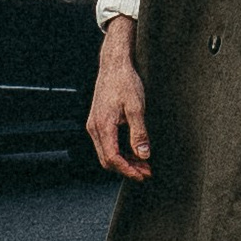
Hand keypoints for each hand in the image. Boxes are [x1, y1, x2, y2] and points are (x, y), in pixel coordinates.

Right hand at [87, 18, 151, 179]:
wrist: (114, 65)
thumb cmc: (125, 82)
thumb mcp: (137, 108)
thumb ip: (139, 133)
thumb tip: (143, 154)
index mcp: (102, 126)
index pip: (113, 158)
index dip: (128, 170)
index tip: (143, 175)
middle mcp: (94, 128)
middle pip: (107, 159)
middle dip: (127, 169)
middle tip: (146, 172)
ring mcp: (94, 125)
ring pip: (107, 153)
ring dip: (124, 161)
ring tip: (143, 163)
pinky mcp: (98, 122)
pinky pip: (106, 144)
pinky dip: (120, 151)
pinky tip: (133, 151)